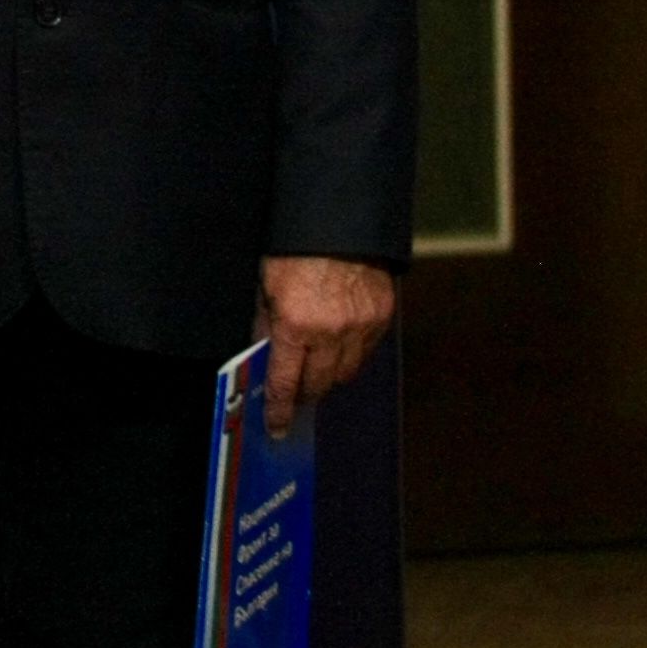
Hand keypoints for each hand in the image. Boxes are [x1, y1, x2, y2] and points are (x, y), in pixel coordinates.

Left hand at [259, 256, 392, 436]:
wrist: (338, 220)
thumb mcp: (265, 285)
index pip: (286, 382)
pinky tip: (339, 346)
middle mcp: (331, 333)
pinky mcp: (382, 317)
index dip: (280, 409)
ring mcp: (361, 326)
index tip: (277, 427)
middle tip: (297, 393)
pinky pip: (365, 352)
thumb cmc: (294, 249)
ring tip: (317, 369)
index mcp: (296, 325)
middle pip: (320, 384)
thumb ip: (266, 325)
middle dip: (306, 392)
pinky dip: (351, 355)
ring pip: (346, 373)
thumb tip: (264, 357)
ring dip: (329, 376)